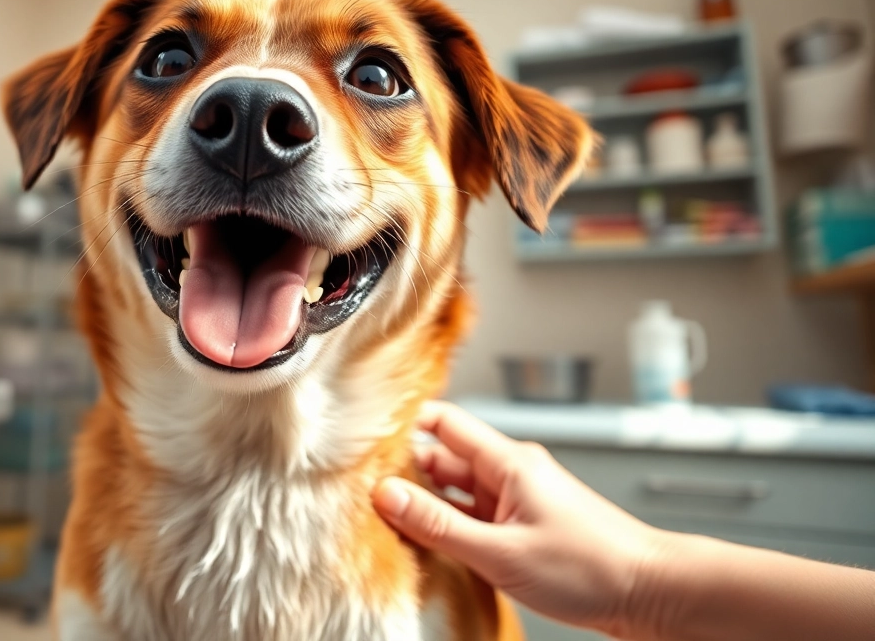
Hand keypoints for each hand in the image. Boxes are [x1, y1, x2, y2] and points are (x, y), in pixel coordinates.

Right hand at [371, 402, 662, 634]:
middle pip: (443, 458)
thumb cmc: (593, 568)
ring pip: (457, 490)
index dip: (403, 428)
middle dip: (406, 474)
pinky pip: (474, 515)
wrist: (651, 594)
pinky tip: (434, 546)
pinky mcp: (524, 525)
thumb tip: (387, 496)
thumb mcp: (500, 551)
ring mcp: (519, 498)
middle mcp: (512, 472)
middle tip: (367, 495)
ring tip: (392, 523)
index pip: (443, 422)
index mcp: (508, 462)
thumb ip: (439, 524)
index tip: (366, 444)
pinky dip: (451, 526)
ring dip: (428, 504)